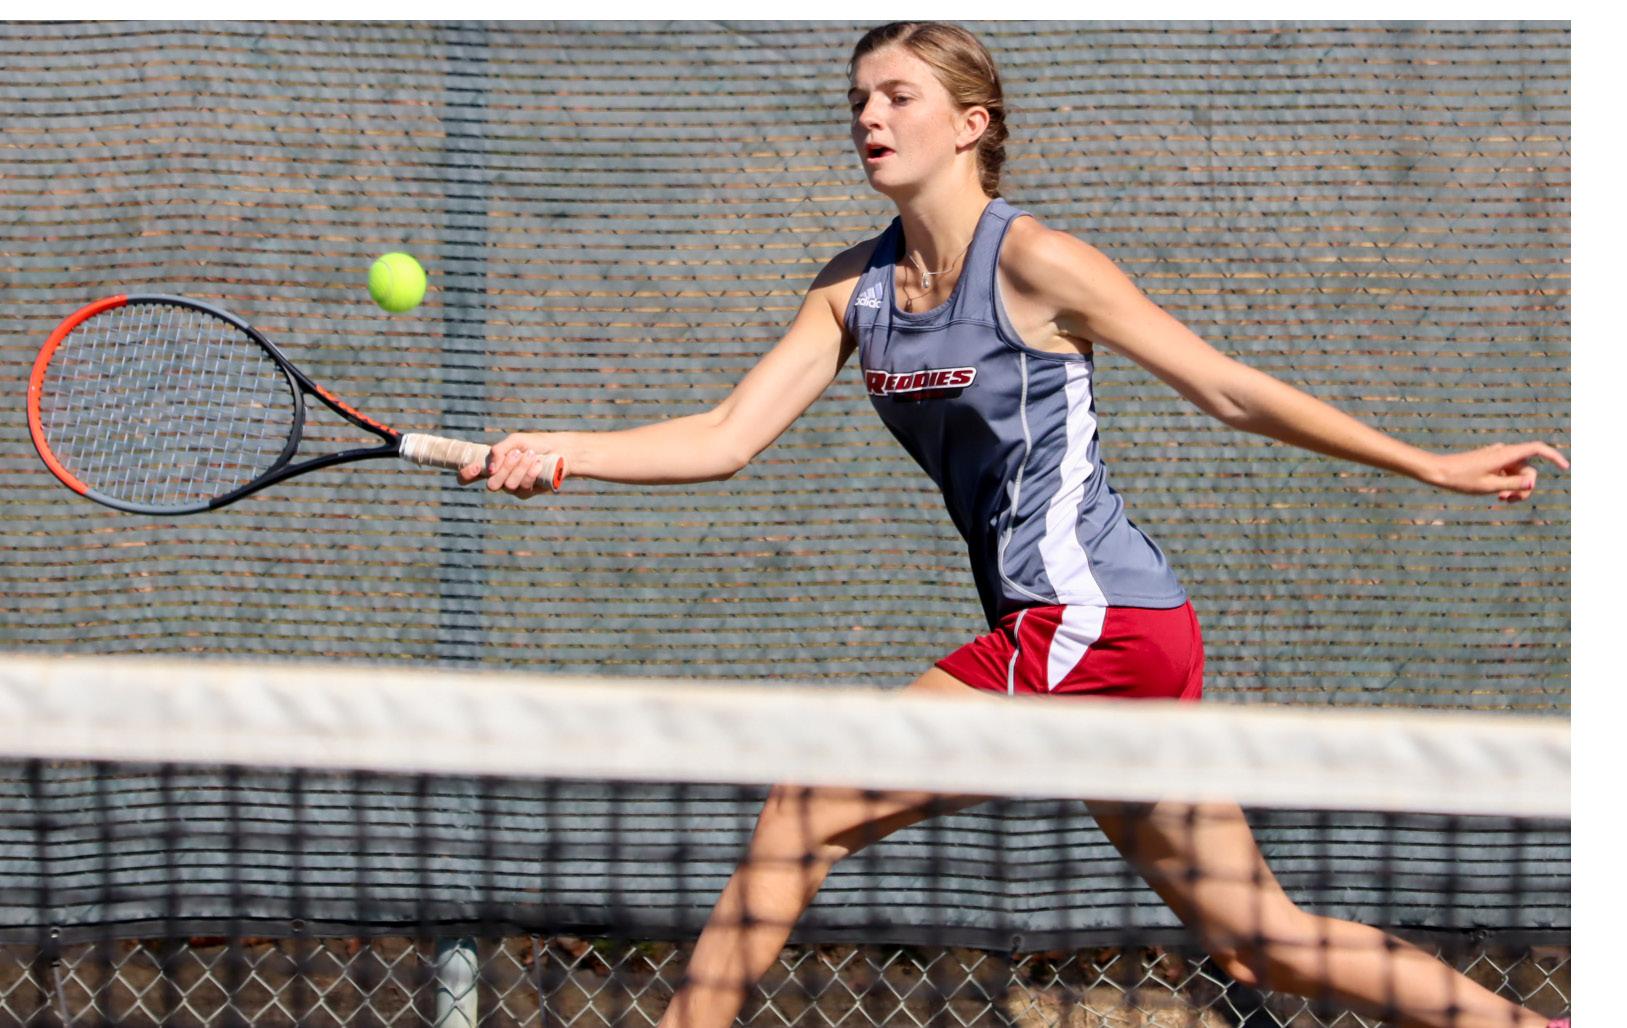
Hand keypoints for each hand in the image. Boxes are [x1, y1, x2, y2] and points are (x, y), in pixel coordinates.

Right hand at [457, 432, 564, 499]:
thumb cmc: (534, 444)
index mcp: (491, 466)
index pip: (469, 477)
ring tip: (532, 455)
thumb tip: (491, 469)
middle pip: (491, 485)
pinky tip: (538, 463)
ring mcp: (513, 488)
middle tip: (517, 453)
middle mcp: (499, 479)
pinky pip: (524, 487)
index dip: (466, 475)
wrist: (559, 450)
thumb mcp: (515, 441)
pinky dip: (531, 472)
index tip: (475, 467)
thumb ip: (499, 450)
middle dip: (505, 468)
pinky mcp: (527, 493)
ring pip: (509, 485)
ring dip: (520, 468)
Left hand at [1424, 441, 1568, 502]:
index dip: (1554, 456)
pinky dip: (1506, 485)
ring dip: (1514, 488)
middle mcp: (1504, 453)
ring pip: (1517, 474)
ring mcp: (1497, 459)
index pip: (1537, 449)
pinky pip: (1507, 474)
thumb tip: (1532, 481)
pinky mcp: (1491, 464)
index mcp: (1506, 454)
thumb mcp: (1489, 486)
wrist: (1437, 472)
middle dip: (1525, 486)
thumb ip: (1512, 484)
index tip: (1565, 468)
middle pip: (1528, 469)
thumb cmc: (1461, 479)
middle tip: (1509, 500)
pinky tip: (1498, 496)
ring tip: (1501, 500)